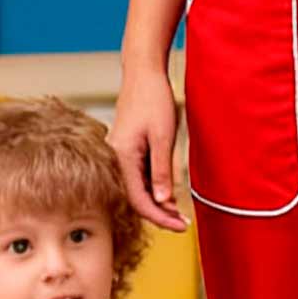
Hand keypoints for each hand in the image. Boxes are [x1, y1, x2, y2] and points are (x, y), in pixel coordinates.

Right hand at [111, 61, 188, 232]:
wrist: (143, 73)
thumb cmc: (153, 99)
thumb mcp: (162, 137)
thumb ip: (161, 170)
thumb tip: (162, 201)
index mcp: (122, 156)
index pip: (139, 200)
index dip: (160, 217)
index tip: (179, 226)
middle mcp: (115, 158)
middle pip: (135, 198)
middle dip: (159, 214)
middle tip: (182, 224)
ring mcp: (118, 154)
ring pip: (136, 188)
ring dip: (157, 202)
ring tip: (178, 213)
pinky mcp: (125, 149)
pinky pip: (137, 176)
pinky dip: (153, 187)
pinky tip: (167, 194)